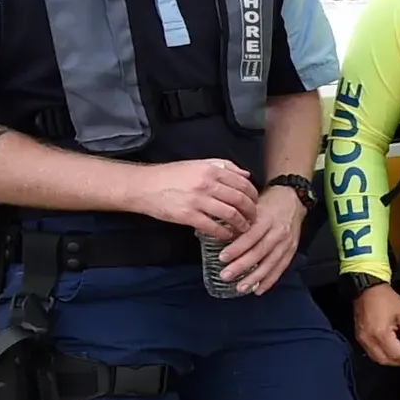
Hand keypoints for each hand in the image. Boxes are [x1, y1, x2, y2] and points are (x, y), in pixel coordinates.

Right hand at [138, 158, 257, 238]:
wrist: (144, 186)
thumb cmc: (171, 175)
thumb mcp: (198, 164)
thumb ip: (224, 167)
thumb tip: (246, 176)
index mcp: (211, 170)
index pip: (243, 184)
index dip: (253, 195)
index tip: (256, 203)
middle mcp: (207, 184)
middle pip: (240, 200)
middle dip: (251, 211)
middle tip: (254, 218)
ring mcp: (198, 201)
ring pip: (230, 214)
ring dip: (241, 224)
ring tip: (244, 228)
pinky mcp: (188, 216)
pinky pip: (213, 227)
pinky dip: (224, 233)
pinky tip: (227, 235)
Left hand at [214, 183, 304, 293]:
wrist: (293, 198)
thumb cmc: (269, 202)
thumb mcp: (252, 205)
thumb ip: (238, 219)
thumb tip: (216, 232)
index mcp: (265, 219)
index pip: (250, 236)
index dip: (237, 248)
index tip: (222, 258)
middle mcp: (277, 231)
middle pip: (259, 251)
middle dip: (242, 266)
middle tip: (226, 276)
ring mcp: (286, 242)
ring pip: (270, 262)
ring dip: (255, 277)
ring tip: (241, 287)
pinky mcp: (291, 250)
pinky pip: (281, 267)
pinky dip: (270, 280)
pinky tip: (259, 289)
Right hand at [352, 281, 399, 365]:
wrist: (367, 288)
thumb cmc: (386, 298)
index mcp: (381, 335)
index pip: (396, 355)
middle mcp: (369, 340)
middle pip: (385, 360)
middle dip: (399, 362)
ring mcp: (362, 339)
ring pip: (377, 358)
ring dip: (391, 358)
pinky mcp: (359, 336)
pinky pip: (371, 351)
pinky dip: (382, 353)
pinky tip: (391, 346)